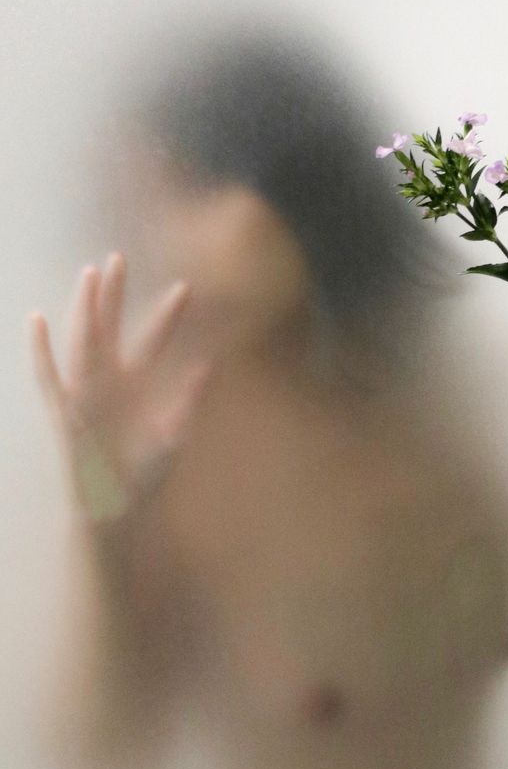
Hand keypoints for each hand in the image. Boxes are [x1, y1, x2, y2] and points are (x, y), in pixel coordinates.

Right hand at [29, 252, 209, 523]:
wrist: (116, 511)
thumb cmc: (146, 477)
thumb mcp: (174, 437)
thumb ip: (188, 402)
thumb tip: (209, 364)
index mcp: (138, 386)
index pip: (153, 340)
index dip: (167, 315)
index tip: (185, 288)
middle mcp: (110, 383)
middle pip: (111, 328)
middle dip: (115, 295)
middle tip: (119, 257)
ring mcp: (86, 394)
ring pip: (81, 342)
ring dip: (84, 311)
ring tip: (88, 276)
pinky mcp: (65, 413)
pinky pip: (49, 378)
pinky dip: (41, 352)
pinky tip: (37, 321)